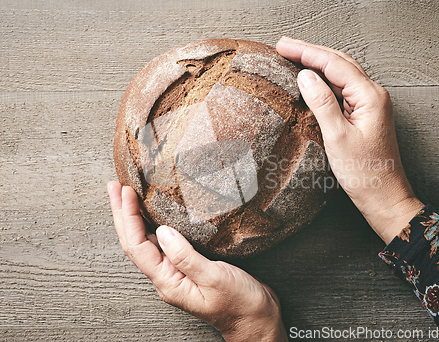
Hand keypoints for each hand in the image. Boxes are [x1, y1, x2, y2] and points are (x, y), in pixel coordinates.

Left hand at [108, 181, 287, 341]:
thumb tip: (162, 232)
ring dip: (133, 218)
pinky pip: (162, 242)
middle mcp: (167, 277)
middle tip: (114, 186)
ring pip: (146, 241)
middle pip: (134, 242)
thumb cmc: (240, 304)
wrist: (256, 319)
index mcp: (169, 282)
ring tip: (125, 196)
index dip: (129, 217)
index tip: (126, 192)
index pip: (137, 245)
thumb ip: (186, 257)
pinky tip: (153, 214)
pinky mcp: (188, 266)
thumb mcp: (214, 278)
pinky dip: (153, 224)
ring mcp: (176, 272)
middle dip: (122, 214)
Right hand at [276, 37, 423, 243]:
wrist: (384, 196)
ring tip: (293, 56)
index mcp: (370, 97)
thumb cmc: (366, 173)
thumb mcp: (337, 137)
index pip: (334, 64)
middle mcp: (374, 95)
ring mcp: (370, 104)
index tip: (283, 46)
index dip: (306, 52)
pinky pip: (342, 90)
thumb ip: (322, 103)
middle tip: (284, 46)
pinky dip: (324, 81)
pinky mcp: (365, 115)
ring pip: (341, 74)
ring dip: (317, 64)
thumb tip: (305, 76)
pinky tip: (311, 81)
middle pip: (339, 63)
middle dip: (310, 52)